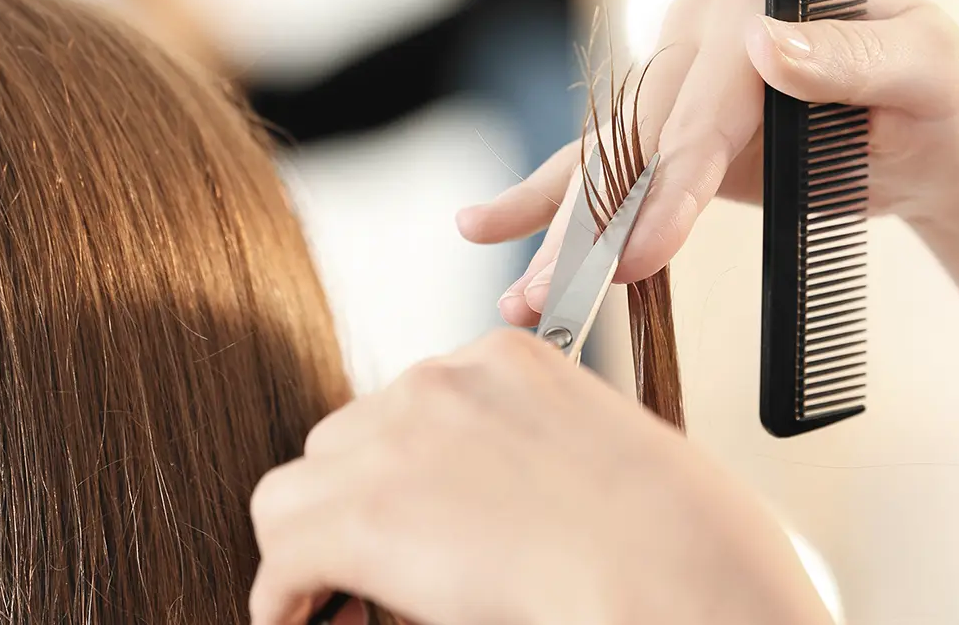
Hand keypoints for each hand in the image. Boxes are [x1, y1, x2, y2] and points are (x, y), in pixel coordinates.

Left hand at [248, 329, 833, 624]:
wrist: (677, 571)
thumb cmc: (676, 536)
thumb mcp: (604, 454)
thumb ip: (525, 455)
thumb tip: (483, 508)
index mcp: (509, 358)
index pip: (415, 402)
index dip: (407, 469)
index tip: (421, 514)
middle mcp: (442, 383)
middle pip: (346, 437)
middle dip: (360, 498)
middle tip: (387, 564)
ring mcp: (398, 443)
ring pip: (296, 491)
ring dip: (312, 541)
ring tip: (341, 594)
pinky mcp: (364, 516)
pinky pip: (281, 554)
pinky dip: (284, 596)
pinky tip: (305, 618)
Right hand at [457, 0, 958, 325]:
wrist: (947, 136)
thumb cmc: (949, 96)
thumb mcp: (927, 70)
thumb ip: (852, 56)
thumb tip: (766, 47)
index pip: (703, 98)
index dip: (672, 179)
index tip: (647, 249)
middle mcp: (708, 32)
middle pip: (638, 135)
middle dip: (601, 222)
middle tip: (569, 294)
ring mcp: (685, 83)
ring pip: (610, 160)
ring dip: (562, 229)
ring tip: (525, 295)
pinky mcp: (678, 135)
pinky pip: (606, 169)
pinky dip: (547, 201)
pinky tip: (489, 227)